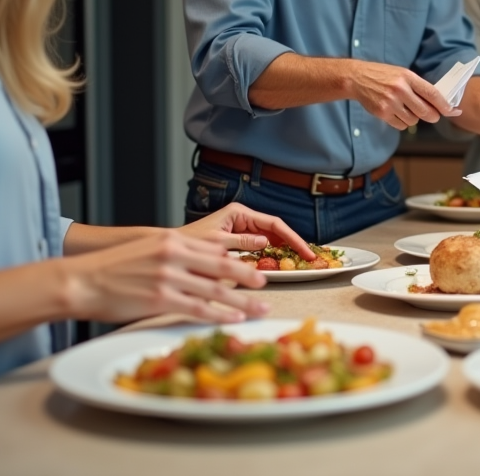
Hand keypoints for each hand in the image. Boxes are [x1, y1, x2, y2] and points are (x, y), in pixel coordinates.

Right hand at [63, 229, 270, 323]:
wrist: (82, 280)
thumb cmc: (112, 268)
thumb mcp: (148, 249)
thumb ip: (175, 254)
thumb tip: (202, 266)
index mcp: (172, 240)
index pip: (213, 250)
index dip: (237, 260)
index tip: (254, 266)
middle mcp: (173, 255)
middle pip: (222, 268)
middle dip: (248, 277)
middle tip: (267, 284)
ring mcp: (168, 278)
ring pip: (215, 291)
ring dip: (242, 302)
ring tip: (259, 308)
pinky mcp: (160, 299)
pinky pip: (197, 308)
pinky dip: (219, 315)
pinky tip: (233, 319)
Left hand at [180, 202, 314, 259]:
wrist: (169, 252)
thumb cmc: (187, 243)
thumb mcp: (215, 243)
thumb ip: (241, 242)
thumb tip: (266, 242)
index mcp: (239, 213)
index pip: (274, 224)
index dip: (293, 238)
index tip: (306, 251)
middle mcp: (243, 219)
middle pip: (277, 231)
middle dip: (293, 244)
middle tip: (310, 259)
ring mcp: (242, 230)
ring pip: (271, 240)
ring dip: (285, 251)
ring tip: (301, 263)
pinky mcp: (239, 242)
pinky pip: (261, 248)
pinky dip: (273, 257)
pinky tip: (282, 266)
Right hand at [349, 61, 459, 129]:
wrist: (357, 78)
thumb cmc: (383, 75)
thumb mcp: (402, 74)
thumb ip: (418, 86)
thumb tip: (438, 102)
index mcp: (408, 77)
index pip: (432, 94)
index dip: (444, 105)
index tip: (452, 111)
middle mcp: (400, 89)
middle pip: (425, 112)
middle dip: (432, 116)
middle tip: (433, 116)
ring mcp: (390, 102)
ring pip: (413, 121)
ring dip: (413, 118)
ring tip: (405, 108)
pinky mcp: (382, 113)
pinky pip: (401, 125)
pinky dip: (402, 122)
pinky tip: (395, 112)